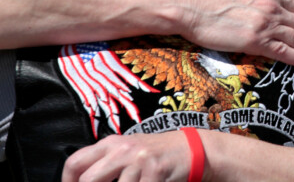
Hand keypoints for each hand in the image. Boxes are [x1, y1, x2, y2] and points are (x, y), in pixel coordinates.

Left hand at [62, 132, 190, 181]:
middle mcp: (122, 149)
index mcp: (111, 143)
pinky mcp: (155, 172)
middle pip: (88, 180)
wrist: (189, 149)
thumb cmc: (156, 154)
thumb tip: (82, 181)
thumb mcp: (128, 151)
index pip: (75, 163)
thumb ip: (106, 164)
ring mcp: (139, 161)